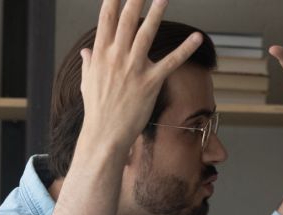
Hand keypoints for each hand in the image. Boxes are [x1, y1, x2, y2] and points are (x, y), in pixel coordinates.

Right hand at [78, 0, 203, 150]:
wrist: (104, 134)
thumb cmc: (97, 110)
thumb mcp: (88, 82)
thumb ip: (89, 62)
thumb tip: (85, 50)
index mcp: (101, 54)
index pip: (106, 18)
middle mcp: (116, 57)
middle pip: (127, 20)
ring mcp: (134, 68)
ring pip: (146, 34)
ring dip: (156, 13)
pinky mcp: (150, 82)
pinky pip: (171, 62)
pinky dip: (185, 49)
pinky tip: (197, 37)